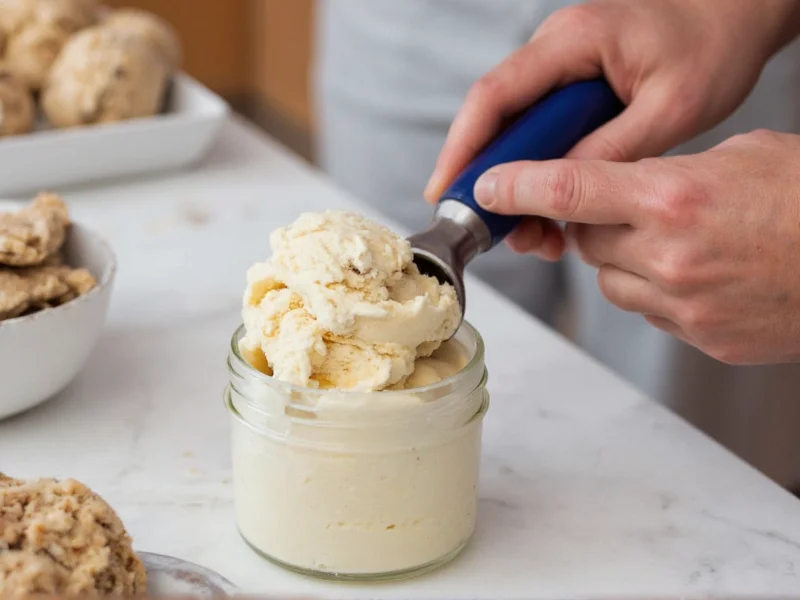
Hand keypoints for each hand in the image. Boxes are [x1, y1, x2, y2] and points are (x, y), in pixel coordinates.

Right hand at [424, 0, 799, 259]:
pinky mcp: (571, 87)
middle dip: (488, 179)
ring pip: (517, 132)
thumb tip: (558, 189)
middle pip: (496, 119)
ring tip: (536, 234)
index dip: (463, 147)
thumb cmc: (711, 44)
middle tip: (495, 230)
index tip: (448, 191)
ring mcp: (561, 67)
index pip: (495, 96)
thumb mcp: (670, 108)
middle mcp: (556, 50)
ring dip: (517, 184)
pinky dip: (541, 173)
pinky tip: (554, 210)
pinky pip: (541, 132)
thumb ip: (610, 149)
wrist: (733, 15)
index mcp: (572, 41)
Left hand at [471, 129, 799, 364]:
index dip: (517, 186)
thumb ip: (666, 174)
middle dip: (596, 223)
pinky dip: (656, 290)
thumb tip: (624, 188)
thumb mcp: (739, 156)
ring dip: (625, 260)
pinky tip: (699, 273)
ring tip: (677, 241)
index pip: (568, 190)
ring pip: (611, 281)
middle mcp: (669, 256)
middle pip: (586, 239)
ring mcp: (683, 304)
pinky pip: (648, 310)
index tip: (486, 187)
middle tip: (632, 208)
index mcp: (674, 197)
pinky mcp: (701, 336)